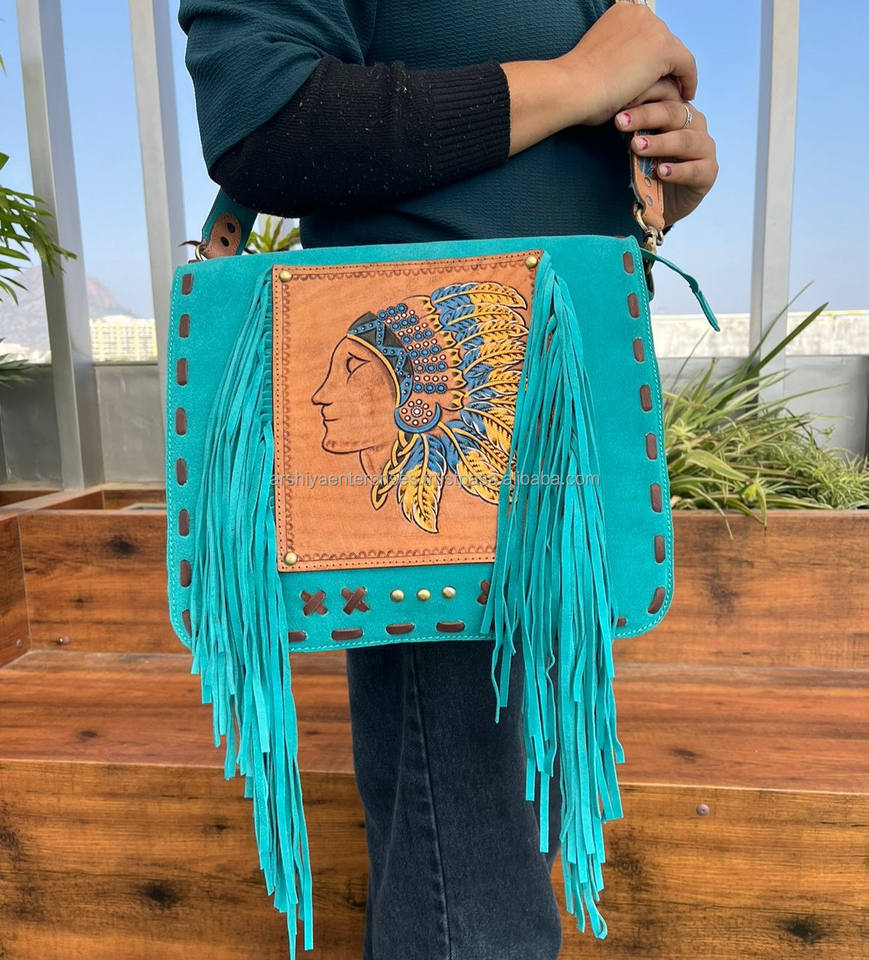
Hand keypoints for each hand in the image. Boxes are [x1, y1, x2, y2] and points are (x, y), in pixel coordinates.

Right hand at [552, 3, 697, 126]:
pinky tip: (687, 95)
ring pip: (675, 52)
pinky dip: (688, 81)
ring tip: (679, 91)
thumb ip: (617, 56)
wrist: (572, 86)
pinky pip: (686, 65)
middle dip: (667, 62)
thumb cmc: (577, 83)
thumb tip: (629, 72)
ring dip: (677, 72)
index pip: (647, 32)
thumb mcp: (598, 59)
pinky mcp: (664, 50)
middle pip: (664, 39)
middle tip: (671, 83)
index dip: (652, 53)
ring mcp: (653, 29)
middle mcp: (639, 13)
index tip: (655, 70)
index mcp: (621, 12)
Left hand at [615, 100, 718, 225]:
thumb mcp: (639, 147)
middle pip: (674, 114)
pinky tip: (661, 172)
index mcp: (679, 112)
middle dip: (646, 117)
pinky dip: (677, 171)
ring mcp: (705, 147)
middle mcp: (695, 125)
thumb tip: (613, 114)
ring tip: (638, 147)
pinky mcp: (709, 172)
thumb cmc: (648, 169)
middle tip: (621, 123)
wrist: (663, 204)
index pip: (663, 98)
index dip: (641, 100)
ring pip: (685, 140)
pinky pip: (694, 169)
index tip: (616, 106)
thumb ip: (634, 130)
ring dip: (660, 143)